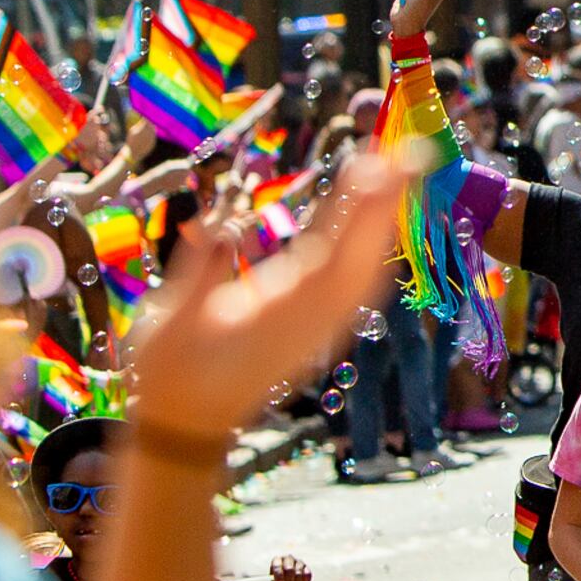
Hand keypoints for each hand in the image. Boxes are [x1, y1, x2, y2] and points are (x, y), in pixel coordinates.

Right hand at [124, 156, 404, 444]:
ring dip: (383, 221)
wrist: (188, 428)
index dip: (361, 211)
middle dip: (388, 203)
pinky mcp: (318, 328)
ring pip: (367, 269)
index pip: (334, 252)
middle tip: (409, 151)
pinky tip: (375, 222)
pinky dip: (371, 247)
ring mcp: (321, 326)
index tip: (380, 168)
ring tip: (397, 172)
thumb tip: (217, 226)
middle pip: (365, 255)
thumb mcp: (171, 321)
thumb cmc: (170, 374)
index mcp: (280, 311)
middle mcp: (313, 318)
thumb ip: (199, 272)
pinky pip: (357, 283)